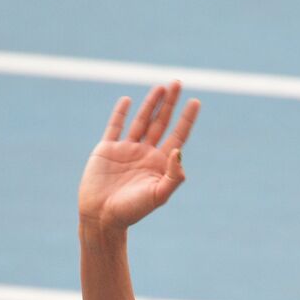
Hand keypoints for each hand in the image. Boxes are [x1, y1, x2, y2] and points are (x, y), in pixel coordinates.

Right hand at [78, 81, 200, 229]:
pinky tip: (128, 101)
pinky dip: (121, 113)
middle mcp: (146, 154)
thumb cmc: (133, 211)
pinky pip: (115, 126)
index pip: (178, 136)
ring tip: (161, 87)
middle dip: (171, 104)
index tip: (196, 101)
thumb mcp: (158, 195)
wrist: (103, 217)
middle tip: (178, 82)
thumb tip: (179, 151)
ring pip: (142, 121)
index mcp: (160, 164)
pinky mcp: (107, 149)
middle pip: (162, 123)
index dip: (187, 119)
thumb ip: (173, 176)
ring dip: (151, 103)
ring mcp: (127, 150)